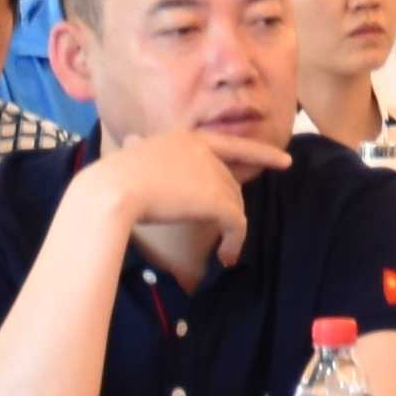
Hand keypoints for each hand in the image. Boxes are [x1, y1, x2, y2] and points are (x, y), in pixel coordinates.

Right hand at [88, 128, 260, 259]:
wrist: (109, 191)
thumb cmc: (109, 179)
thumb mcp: (129, 158)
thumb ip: (139, 150)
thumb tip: (132, 138)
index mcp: (183, 139)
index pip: (230, 144)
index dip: (260, 154)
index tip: (285, 161)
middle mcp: (203, 150)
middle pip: (229, 181)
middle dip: (231, 206)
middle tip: (230, 230)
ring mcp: (211, 173)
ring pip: (233, 202)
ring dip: (232, 227)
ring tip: (224, 250)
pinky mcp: (216, 198)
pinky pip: (236, 222)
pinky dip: (235, 241)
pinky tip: (227, 257)